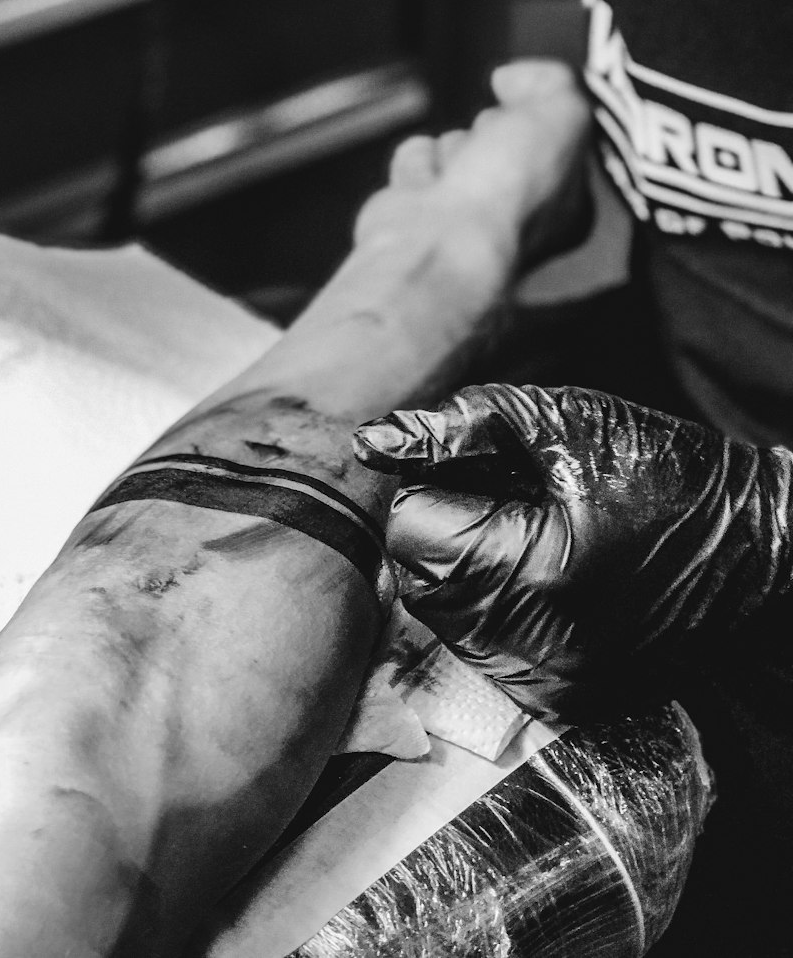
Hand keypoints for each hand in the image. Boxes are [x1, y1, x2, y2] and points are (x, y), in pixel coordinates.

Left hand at [353, 383, 792, 719]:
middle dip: (447, 524)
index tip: (494, 471)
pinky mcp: (556, 700)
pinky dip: (491, 603)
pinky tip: (546, 575)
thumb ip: (456, 428)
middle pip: (415, 574)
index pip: (409, 527)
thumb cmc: (662, 471)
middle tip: (518, 500)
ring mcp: (544, 685)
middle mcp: (530, 649)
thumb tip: (370, 441)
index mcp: (531, 574)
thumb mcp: (560, 423)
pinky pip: (477, 644)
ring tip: (537, 534)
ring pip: (439, 612)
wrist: (752, 547)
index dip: (439, 483)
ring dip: (464, 564)